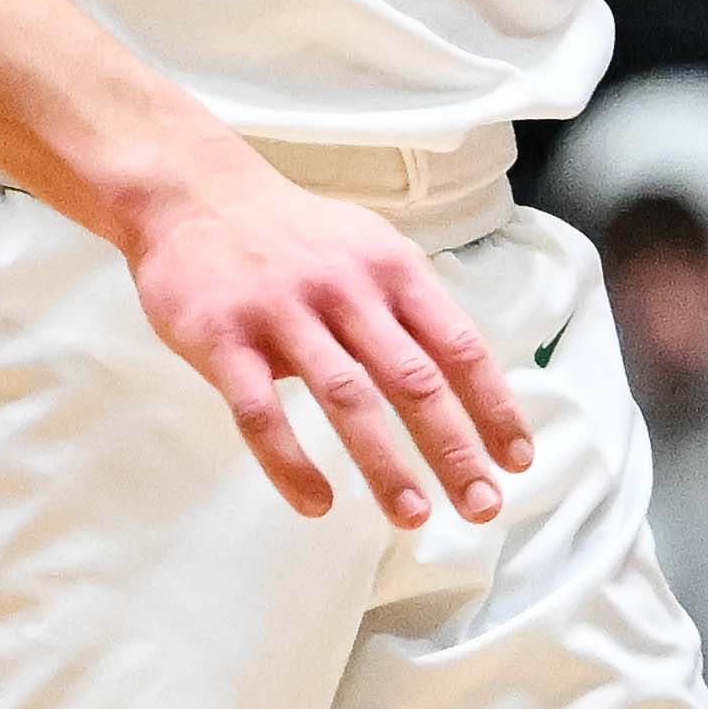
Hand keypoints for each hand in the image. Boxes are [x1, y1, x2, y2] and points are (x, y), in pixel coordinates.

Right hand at [119, 153, 533, 528]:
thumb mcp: (368, 249)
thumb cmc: (292, 236)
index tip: (516, 460)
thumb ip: (411, 309)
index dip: (493, 407)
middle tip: (482, 507)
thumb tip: (463, 384)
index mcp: (391, 269)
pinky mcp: (222, 338)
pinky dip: (290, 463)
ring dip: (385, 465)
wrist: (191, 193)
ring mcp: (282, 312)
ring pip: (346, 398)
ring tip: (413, 516)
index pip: (459, 346)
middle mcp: (344, 288)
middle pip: (413, 379)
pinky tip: (316, 503)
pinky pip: (260, 412)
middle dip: (455, 450)